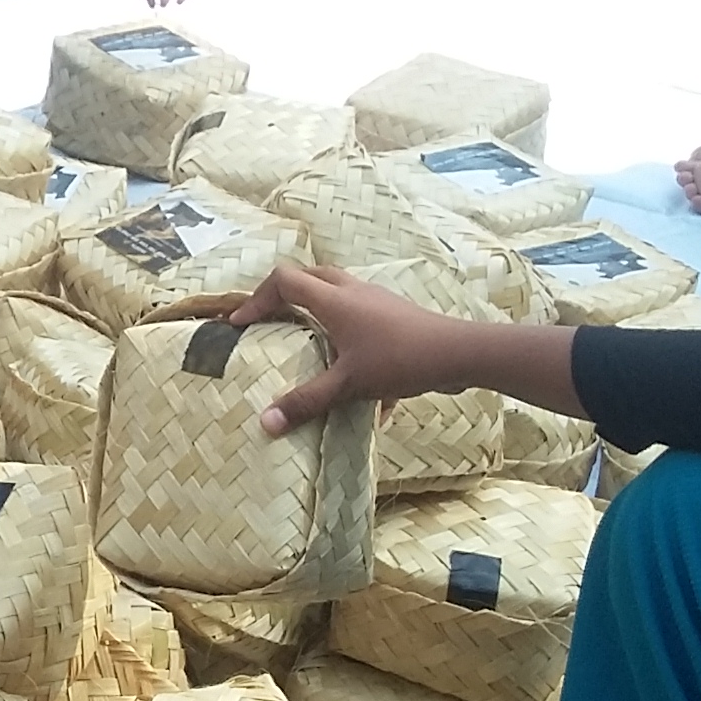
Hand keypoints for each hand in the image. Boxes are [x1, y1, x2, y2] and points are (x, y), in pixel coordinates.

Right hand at [228, 264, 477, 432]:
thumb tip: (264, 423)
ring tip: (304, 338)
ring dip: (313, 307)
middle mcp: (351, 290)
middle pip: (307, 276)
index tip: (242, 325)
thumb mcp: (348, 385)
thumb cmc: (400, 360)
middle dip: (282, 297)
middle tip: (268, 322)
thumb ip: (306, 402)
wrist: (459, 353)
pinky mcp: (393, 313)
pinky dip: (342, 324)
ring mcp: (375, 299)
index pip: (283, 280)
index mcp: (333, 299)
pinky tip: (351, 365)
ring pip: (335, 290)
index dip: (256, 299)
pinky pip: (357, 309)